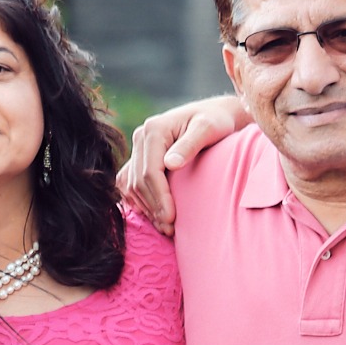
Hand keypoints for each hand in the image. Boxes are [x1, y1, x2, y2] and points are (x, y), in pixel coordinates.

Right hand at [116, 96, 253, 233]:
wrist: (213, 115)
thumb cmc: (216, 121)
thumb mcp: (208, 128)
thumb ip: (190, 145)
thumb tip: (170, 164)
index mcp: (153, 130)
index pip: (149, 171)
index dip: (159, 197)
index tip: (171, 218)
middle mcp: (140, 138)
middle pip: (138, 181)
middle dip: (153, 207)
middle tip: (169, 229)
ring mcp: (137, 148)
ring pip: (131, 185)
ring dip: (146, 208)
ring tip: (164, 226)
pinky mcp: (139, 158)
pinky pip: (129, 184)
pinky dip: (138, 201)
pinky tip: (153, 215)